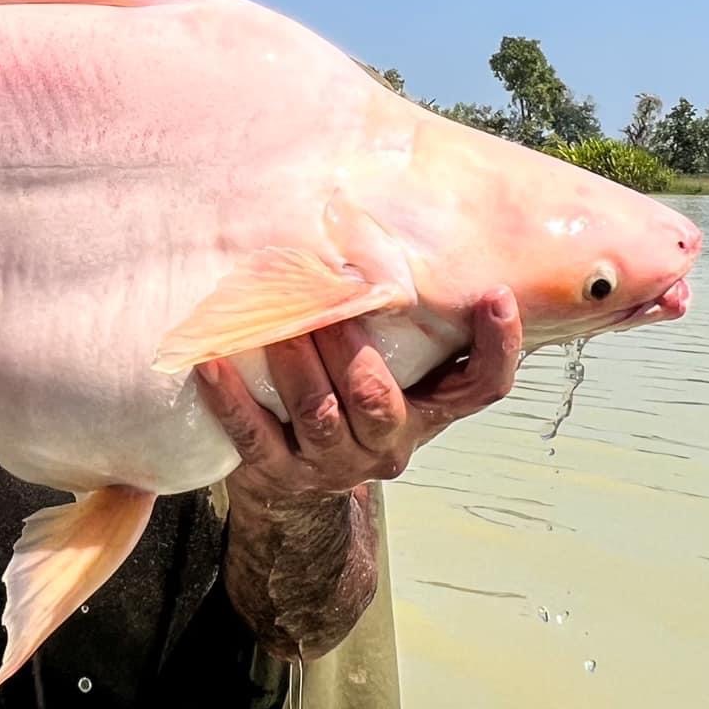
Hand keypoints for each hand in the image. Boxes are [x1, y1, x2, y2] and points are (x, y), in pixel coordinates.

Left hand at [194, 287, 521, 504]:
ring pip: (318, 414)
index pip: (481, 387)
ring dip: (297, 365)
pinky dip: (231, 398)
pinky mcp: (278, 473)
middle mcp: (388, 443)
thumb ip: (404, 321)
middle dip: (351, 350)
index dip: (496, 347)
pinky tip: (212, 363)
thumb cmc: (347, 399)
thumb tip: (397, 223)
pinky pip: (253, 436)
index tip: (496, 293)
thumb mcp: (393, 368)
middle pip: (379, 400)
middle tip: (329, 302)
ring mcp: (333, 464)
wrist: (295, 485)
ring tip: (276, 325)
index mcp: (427, 412)